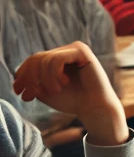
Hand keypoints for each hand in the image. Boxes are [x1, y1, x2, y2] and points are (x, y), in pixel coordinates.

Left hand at [13, 43, 127, 146]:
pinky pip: (57, 59)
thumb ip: (32, 82)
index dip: (22, 75)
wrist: (94, 107)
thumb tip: (16, 77)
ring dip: (45, 79)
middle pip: (36, 58)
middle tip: (37, 93)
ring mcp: (74, 49)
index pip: (32, 60)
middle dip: (31, 78)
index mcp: (57, 58)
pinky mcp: (82, 51)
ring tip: (55, 90)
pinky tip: (64, 82)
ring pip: (45, 59)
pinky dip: (55, 74)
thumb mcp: (45, 91)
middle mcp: (65, 50)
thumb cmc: (73, 100)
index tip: (19, 92)